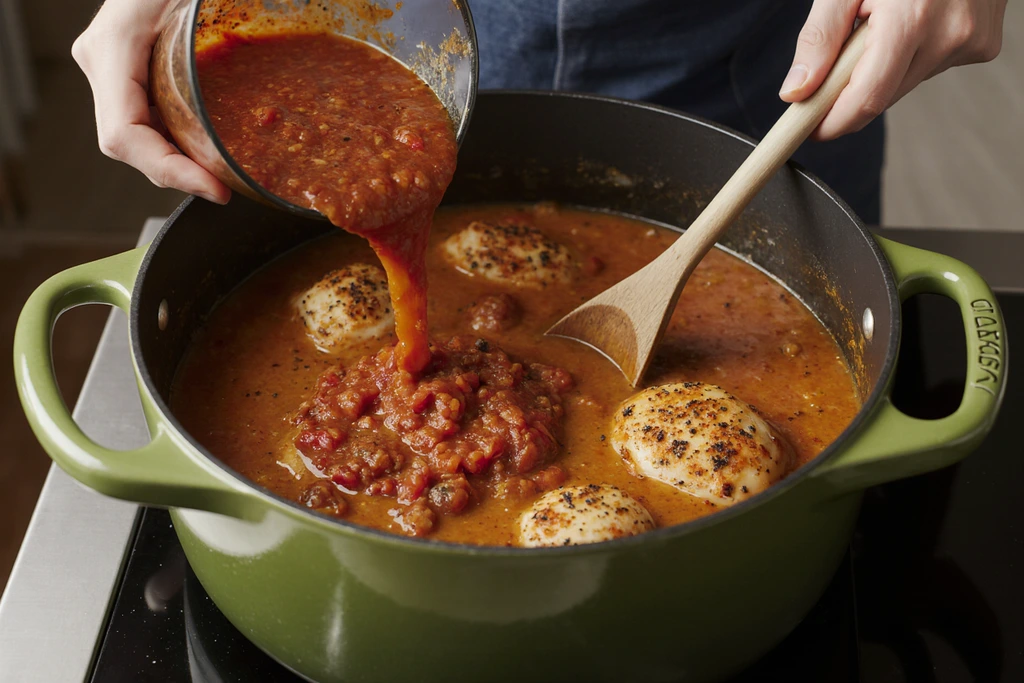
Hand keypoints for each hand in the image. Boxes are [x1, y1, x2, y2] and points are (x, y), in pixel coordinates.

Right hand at [72, 0, 230, 202]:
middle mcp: (103, 60)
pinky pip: (146, 120)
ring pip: (138, 137)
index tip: (215, 190)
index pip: (123, 135)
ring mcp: (112, 68)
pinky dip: (178, 143)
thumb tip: (292, 18)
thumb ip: (219, 17)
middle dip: (178, 174)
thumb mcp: (202, 0)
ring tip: (223, 178)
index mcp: (114, 45)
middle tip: (227, 190)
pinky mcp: (127, 72)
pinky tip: (211, 153)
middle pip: (131, 145)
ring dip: (179, 163)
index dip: (169, 172)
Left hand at [779, 0, 1006, 139]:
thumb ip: (820, 37)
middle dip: (853, 90)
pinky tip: (915, 21)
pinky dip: (912, 56)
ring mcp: (972, 41)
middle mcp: (949, 34)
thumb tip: (798, 91)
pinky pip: (930, 68)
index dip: (833, 122)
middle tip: (840, 58)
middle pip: (884, 97)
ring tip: (886, 22)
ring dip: (884, 69)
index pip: (867, 99)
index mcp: (912, 17)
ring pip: (906, 84)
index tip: (811, 128)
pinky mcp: (983, 46)